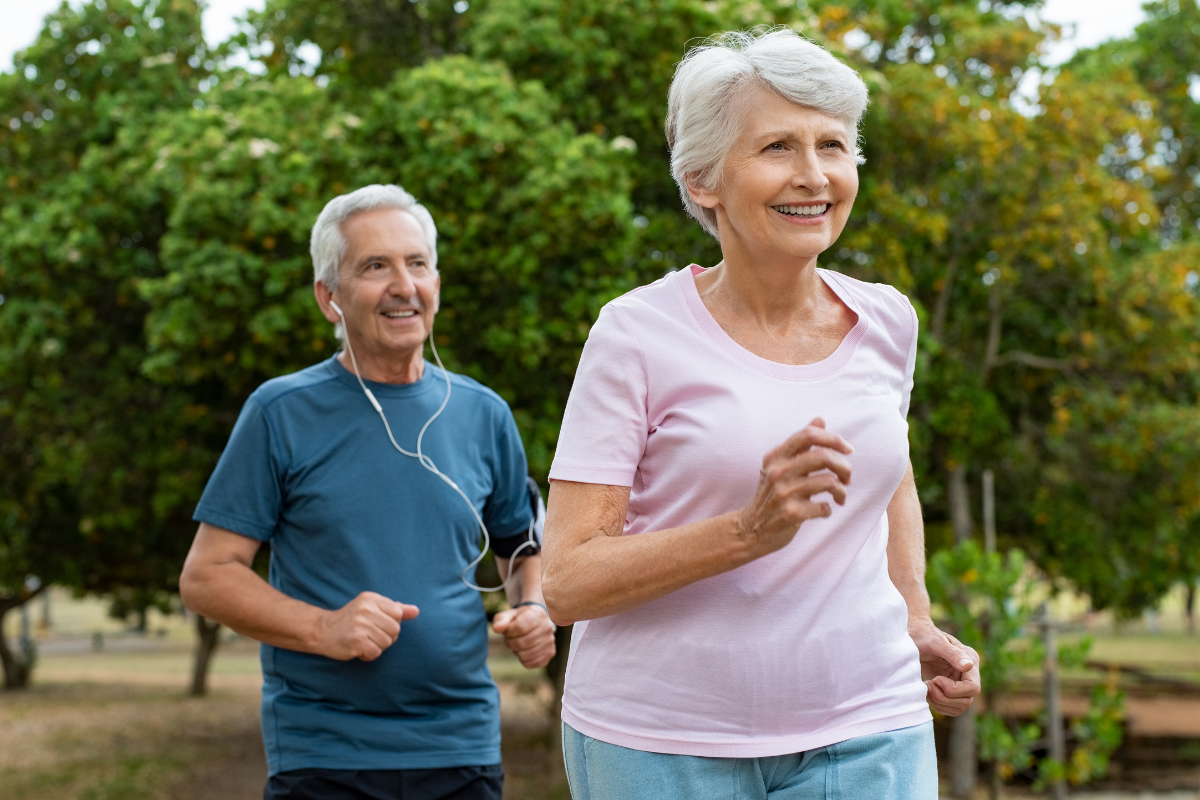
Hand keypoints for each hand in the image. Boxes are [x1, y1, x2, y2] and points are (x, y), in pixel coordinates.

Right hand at [314, 591, 419, 661]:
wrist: (321, 630)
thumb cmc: (350, 620)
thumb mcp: (371, 608)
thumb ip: (395, 609)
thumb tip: (416, 611)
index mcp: (371, 599)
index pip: (398, 614)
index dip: (391, 623)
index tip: (378, 624)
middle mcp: (366, 609)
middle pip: (395, 630)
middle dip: (386, 637)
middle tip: (370, 635)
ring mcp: (360, 625)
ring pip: (387, 643)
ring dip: (377, 647)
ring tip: (363, 641)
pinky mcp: (356, 641)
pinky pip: (376, 653)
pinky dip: (369, 655)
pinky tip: (359, 649)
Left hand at [493, 604, 556, 668]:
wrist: (535, 622)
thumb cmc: (519, 619)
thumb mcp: (509, 615)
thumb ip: (501, 620)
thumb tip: (496, 629)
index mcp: (537, 614)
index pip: (520, 627)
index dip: (509, 632)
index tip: (507, 631)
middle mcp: (547, 627)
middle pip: (522, 643)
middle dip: (510, 643)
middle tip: (510, 639)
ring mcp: (550, 641)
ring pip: (527, 655)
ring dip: (517, 652)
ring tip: (517, 644)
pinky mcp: (550, 653)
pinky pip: (532, 664)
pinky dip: (524, 660)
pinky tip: (524, 651)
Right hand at [735, 418, 853, 555]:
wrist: (750, 530)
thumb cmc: (770, 495)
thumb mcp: (779, 466)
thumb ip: (800, 444)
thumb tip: (820, 419)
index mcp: (776, 456)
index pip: (808, 434)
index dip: (833, 438)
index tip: (848, 449)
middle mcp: (778, 471)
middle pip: (822, 456)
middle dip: (844, 466)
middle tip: (848, 477)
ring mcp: (784, 493)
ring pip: (828, 481)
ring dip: (841, 490)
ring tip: (840, 496)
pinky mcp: (791, 514)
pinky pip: (824, 507)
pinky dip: (829, 509)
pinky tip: (824, 511)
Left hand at [910, 619, 980, 715]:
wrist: (912, 636)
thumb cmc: (923, 635)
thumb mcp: (935, 642)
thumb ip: (952, 653)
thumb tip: (968, 666)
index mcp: (970, 659)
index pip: (973, 687)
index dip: (954, 689)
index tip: (935, 679)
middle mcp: (969, 673)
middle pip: (966, 700)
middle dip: (944, 697)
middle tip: (928, 684)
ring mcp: (960, 682)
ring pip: (959, 707)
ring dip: (940, 702)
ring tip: (926, 686)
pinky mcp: (951, 690)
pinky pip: (950, 708)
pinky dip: (938, 705)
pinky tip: (927, 691)